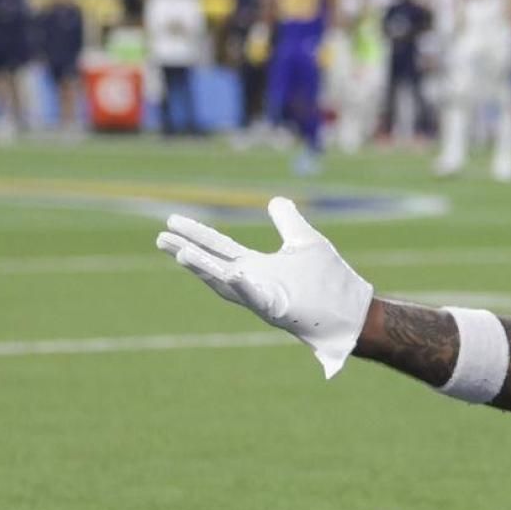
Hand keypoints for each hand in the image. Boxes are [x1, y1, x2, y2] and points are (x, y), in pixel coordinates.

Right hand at [155, 197, 373, 378]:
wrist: (351, 310)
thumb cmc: (329, 279)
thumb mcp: (304, 241)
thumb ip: (288, 221)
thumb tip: (275, 200)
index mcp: (256, 266)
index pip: (219, 247)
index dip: (196, 234)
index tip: (172, 222)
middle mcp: (253, 282)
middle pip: (212, 264)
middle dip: (186, 252)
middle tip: (159, 239)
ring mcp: (262, 297)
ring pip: (226, 283)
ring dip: (204, 268)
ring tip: (180, 252)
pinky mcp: (278, 309)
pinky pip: (256, 297)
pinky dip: (243, 286)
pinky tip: (232, 273)